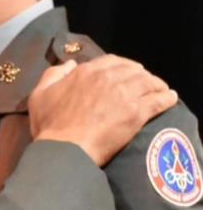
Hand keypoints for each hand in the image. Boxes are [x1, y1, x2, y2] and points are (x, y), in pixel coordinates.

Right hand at [29, 55, 177, 165]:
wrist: (65, 149)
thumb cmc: (49, 124)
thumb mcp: (39, 94)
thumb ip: (53, 74)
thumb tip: (71, 64)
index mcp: (85, 72)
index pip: (111, 61)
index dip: (122, 65)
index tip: (126, 72)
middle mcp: (108, 78)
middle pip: (133, 69)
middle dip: (140, 74)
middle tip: (144, 82)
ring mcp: (125, 94)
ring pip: (149, 82)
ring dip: (156, 84)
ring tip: (160, 90)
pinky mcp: (137, 113)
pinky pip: (159, 100)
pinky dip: (167, 97)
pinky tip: (170, 99)